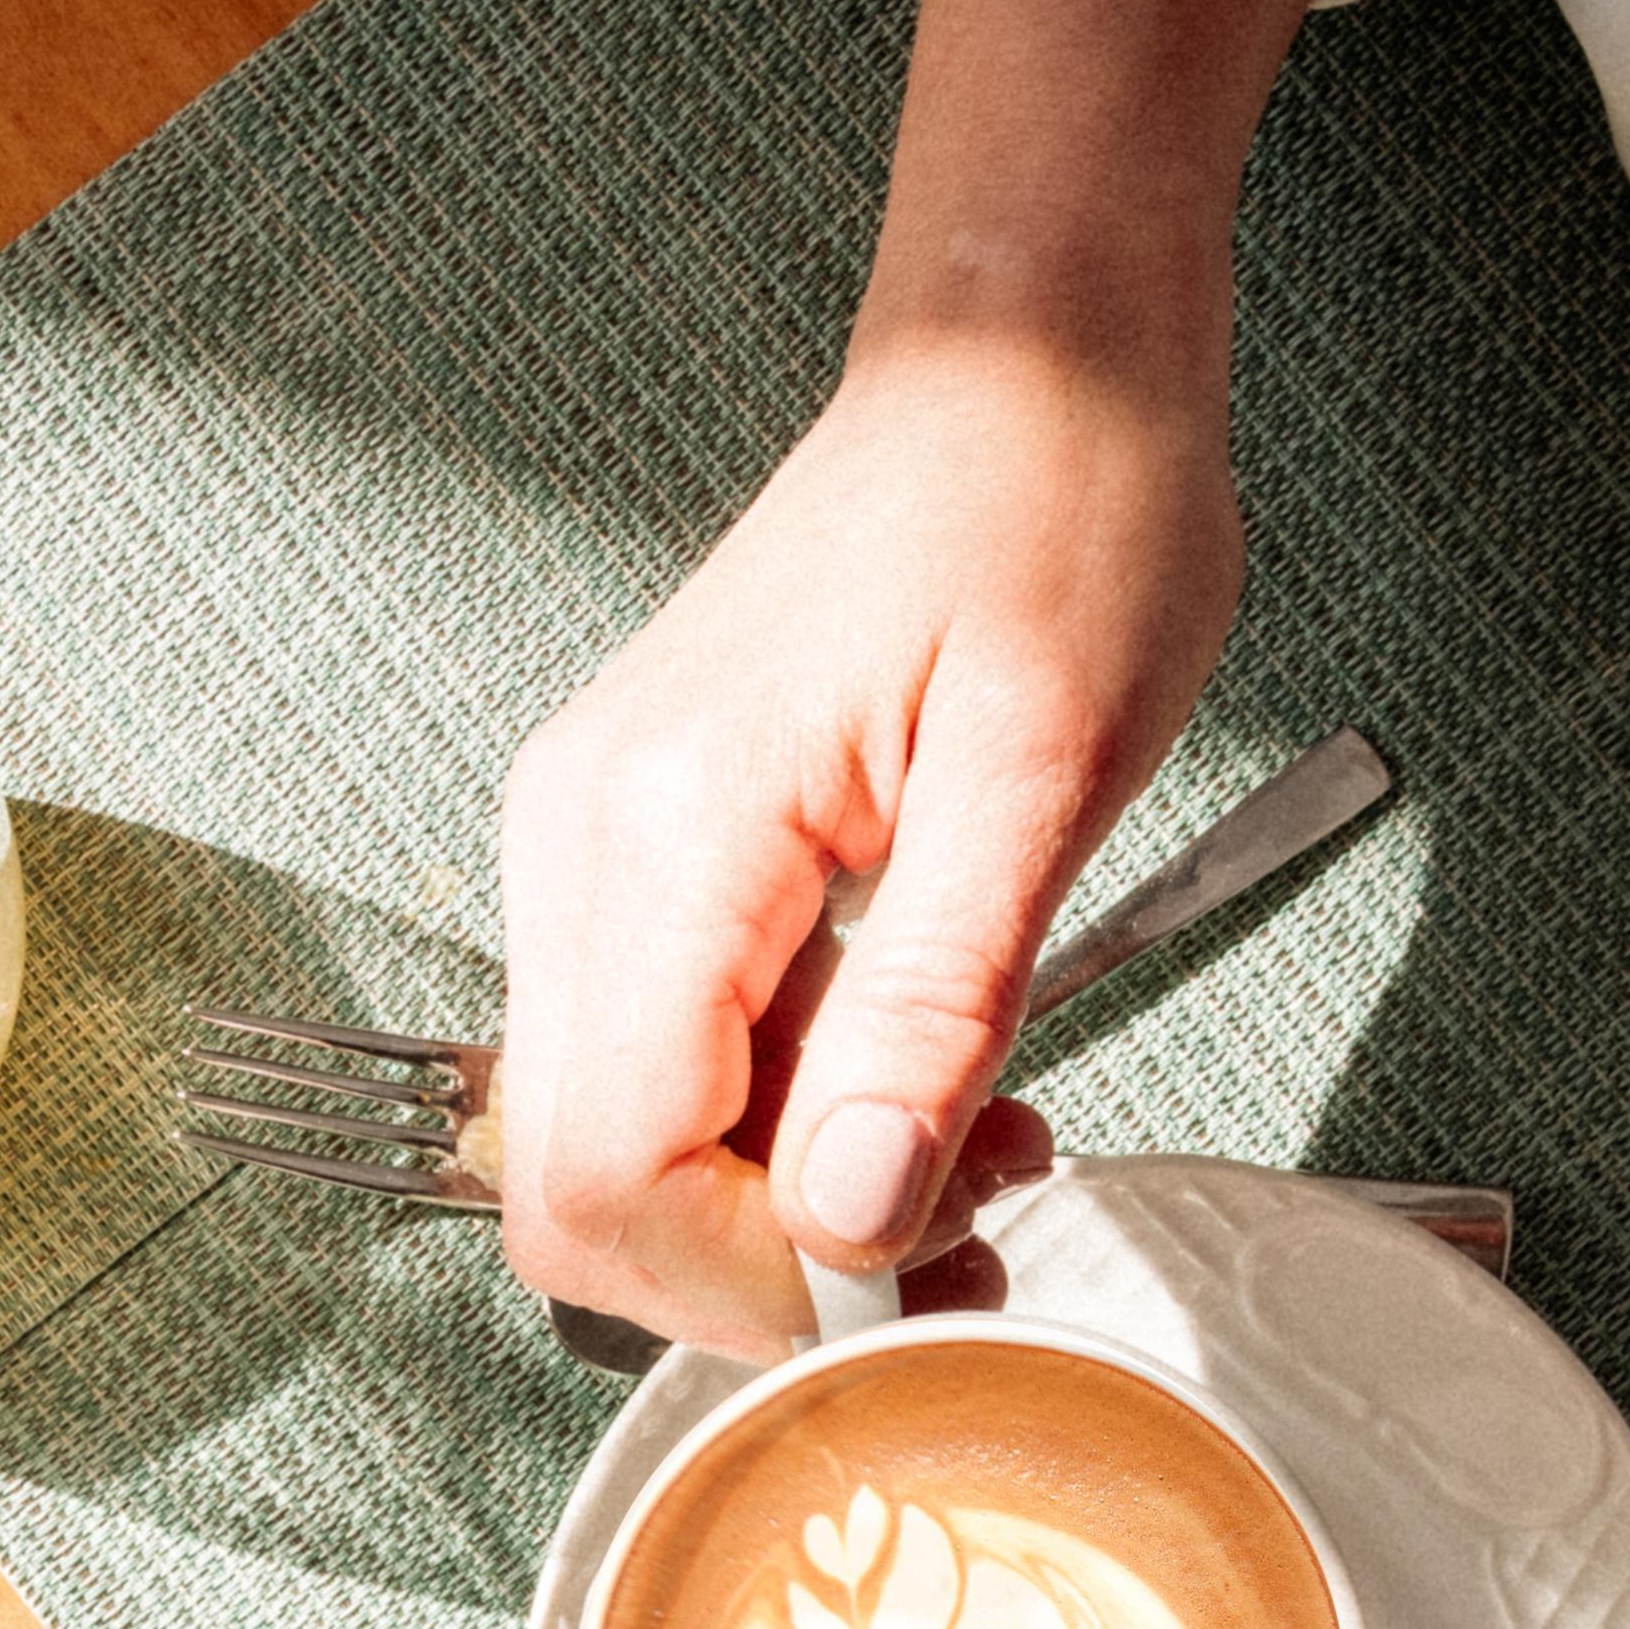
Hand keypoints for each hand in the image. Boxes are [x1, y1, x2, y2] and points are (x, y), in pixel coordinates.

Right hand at [492, 332, 1209, 1354]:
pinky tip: (926, 1083)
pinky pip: (662, 1058)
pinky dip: (783, 1119)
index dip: (756, 1280)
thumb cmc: (1056, 501)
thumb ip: (935, 1006)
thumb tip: (854, 1212)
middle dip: (761, 1268)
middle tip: (966, 1253)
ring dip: (783, 1200)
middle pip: (573, 1186)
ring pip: (612, 1141)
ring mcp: (588, 850)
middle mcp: (576, 846)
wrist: (1019, 348)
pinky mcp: (635, 855)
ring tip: (986, 1156)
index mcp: (661, 830)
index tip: (930, 1279)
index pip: (611, 1172)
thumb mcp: (1048, 767)